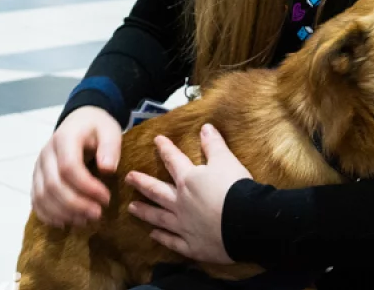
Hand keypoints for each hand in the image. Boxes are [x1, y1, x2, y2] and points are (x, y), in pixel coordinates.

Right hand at [32, 106, 121, 227]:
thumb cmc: (97, 128)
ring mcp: (38, 167)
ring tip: (85, 220)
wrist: (80, 122)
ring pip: (42, 196)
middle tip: (98, 214)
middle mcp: (46, 154)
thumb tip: (107, 168)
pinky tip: (66, 222)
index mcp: (64, 139)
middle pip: (53, 185)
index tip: (106, 198)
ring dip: (63, 213)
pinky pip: (36, 201)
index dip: (87, 187)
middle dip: (76, 204)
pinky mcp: (37, 179)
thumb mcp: (110, 130)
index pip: (69, 167)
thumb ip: (110, 147)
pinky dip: (48, 215)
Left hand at [127, 124, 251, 263]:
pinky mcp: (192, 245)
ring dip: (145, 211)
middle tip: (128, 178)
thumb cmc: (234, 188)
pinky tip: (153, 235)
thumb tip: (206, 127)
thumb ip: (214, 145)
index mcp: (189, 180)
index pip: (174, 160)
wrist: (245, 221)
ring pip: (159, 217)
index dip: (166, 149)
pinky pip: (172, 242)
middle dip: (142, 182)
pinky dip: (162, 238)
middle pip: (157, 191)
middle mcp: (181, 202)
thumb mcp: (226, 160)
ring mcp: (184, 225)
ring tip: (131, 207)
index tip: (156, 140)